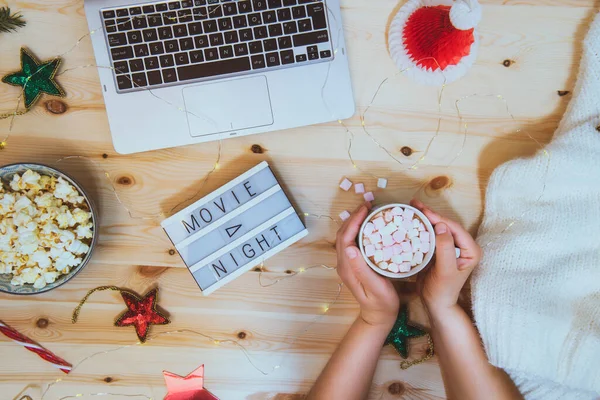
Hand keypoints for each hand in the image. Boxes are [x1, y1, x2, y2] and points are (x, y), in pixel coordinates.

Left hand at [335, 202, 399, 328]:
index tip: (366, 208)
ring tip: (369, 211)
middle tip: (369, 205)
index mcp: (347, 267)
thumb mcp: (375, 286)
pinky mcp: (353, 265)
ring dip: (355, 222)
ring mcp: (347, 264)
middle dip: (354, 217)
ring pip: (346, 237)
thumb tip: (350, 248)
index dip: (354, 220)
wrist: (378, 316)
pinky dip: (358, 230)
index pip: (345, 237)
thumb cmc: (381, 303)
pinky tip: (369, 226)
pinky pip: (352, 242)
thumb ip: (361, 268)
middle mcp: (344, 264)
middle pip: (343, 234)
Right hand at [410, 199, 481, 314]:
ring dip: (425, 218)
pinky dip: (422, 227)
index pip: (454, 228)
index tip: (423, 210)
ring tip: (412, 208)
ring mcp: (452, 248)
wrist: (436, 304)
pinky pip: (432, 235)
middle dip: (430, 214)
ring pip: (438, 228)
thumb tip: (441, 226)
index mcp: (470, 250)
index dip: (438, 217)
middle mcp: (463, 247)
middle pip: (446, 225)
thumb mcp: (445, 270)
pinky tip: (412, 221)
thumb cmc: (443, 290)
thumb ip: (445, 248)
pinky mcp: (441, 251)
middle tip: (414, 204)